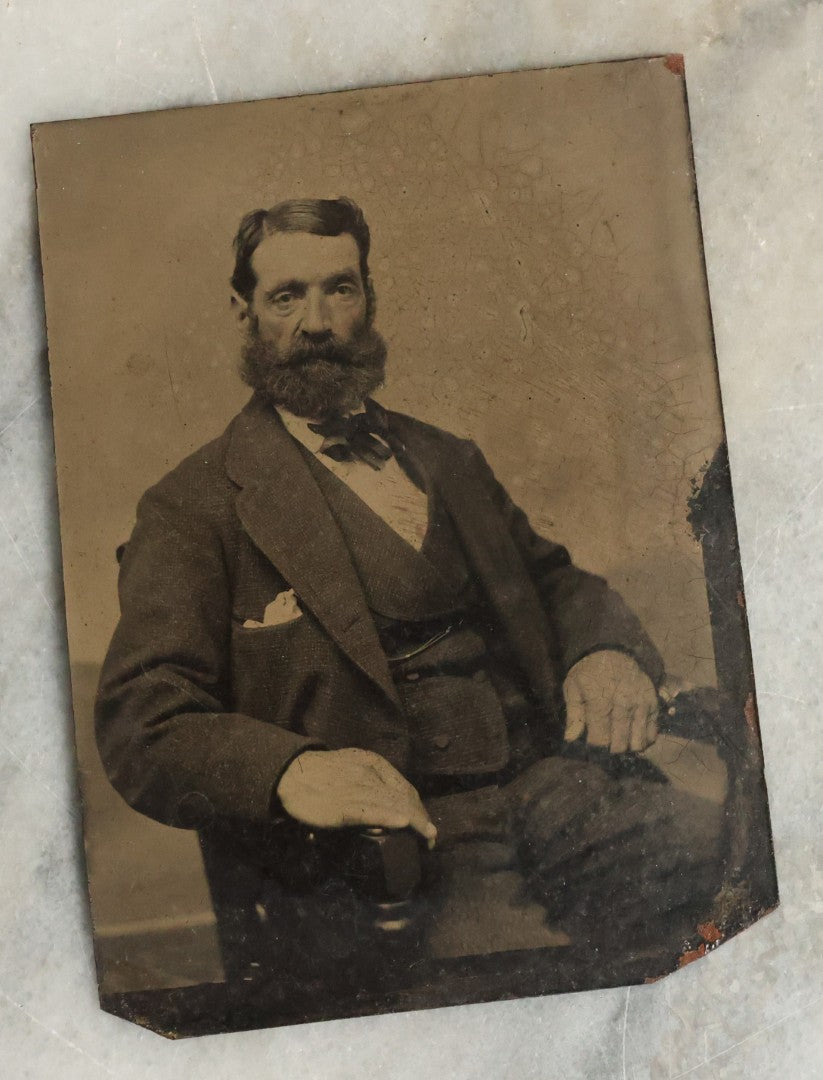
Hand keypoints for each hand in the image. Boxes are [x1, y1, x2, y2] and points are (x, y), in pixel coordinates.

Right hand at [277, 748, 436, 847]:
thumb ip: (370, 779)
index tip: (426, 824)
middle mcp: (370, 774)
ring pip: (394, 805)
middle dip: (421, 819)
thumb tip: (387, 802)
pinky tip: (404, 824)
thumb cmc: (320, 773)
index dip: (419, 808)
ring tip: (427, 838)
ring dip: (415, 822)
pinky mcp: (344, 806)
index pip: (405, 788)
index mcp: (373, 763)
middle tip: (429, 838)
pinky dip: (390, 817)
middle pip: (405, 798)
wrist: (291, 772)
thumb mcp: (351, 765)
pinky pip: (371, 811)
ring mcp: (358, 789)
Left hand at [563, 650, 659, 753]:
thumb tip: (571, 739)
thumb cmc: (590, 673)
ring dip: (628, 747)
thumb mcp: (573, 688)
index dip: (595, 748)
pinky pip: (653, 733)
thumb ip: (574, 715)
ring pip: (638, 742)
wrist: (615, 652)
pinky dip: (644, 739)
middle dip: (611, 750)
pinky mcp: (654, 704)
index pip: (600, 740)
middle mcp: (624, 704)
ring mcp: (641, 705)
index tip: (591, 746)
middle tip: (605, 744)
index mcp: (600, 701)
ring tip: (619, 741)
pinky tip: (633, 734)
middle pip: (620, 744)